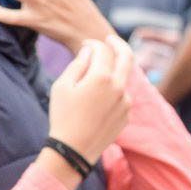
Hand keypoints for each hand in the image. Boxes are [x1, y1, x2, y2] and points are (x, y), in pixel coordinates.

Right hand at [48, 36, 133, 162]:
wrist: (74, 150)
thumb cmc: (63, 116)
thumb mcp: (62, 86)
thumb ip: (79, 64)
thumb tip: (90, 51)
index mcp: (102, 77)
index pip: (103, 50)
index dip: (94, 44)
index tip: (86, 44)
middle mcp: (120, 87)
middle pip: (127, 57)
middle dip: (119, 45)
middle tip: (111, 39)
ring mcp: (127, 101)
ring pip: (122, 79)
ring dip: (112, 74)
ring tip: (92, 81)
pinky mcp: (128, 114)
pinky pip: (122, 96)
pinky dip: (113, 92)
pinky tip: (96, 103)